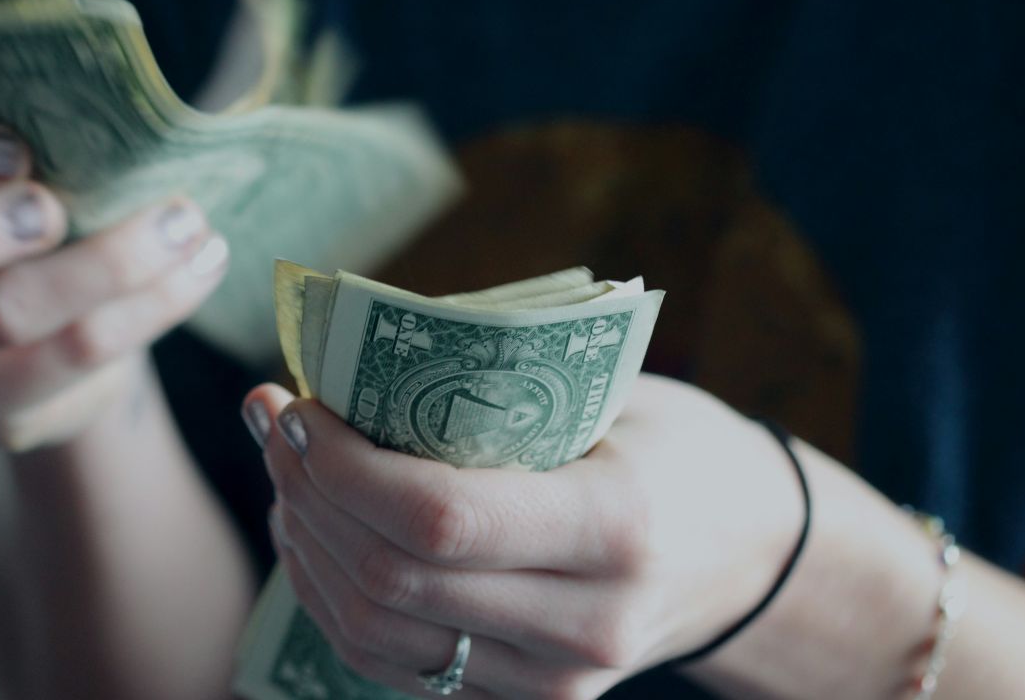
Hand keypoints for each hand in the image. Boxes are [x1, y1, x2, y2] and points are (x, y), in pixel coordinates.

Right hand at [0, 93, 229, 449]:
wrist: (27, 320)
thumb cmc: (8, 198)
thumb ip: (19, 116)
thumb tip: (113, 94)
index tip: (14, 147)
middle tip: (61, 209)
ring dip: (109, 264)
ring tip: (186, 223)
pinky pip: (65, 364)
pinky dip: (146, 310)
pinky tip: (195, 269)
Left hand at [245, 375, 803, 698]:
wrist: (751, 554)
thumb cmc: (675, 446)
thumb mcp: (611, 394)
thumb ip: (496, 386)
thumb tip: (349, 357)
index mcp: (615, 527)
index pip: (438, 518)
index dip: (342, 466)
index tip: (298, 405)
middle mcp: (585, 623)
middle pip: (391, 580)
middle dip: (307, 494)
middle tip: (273, 421)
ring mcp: (555, 682)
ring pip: (375, 634)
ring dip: (305, 546)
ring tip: (285, 471)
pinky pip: (393, 664)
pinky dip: (335, 596)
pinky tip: (315, 531)